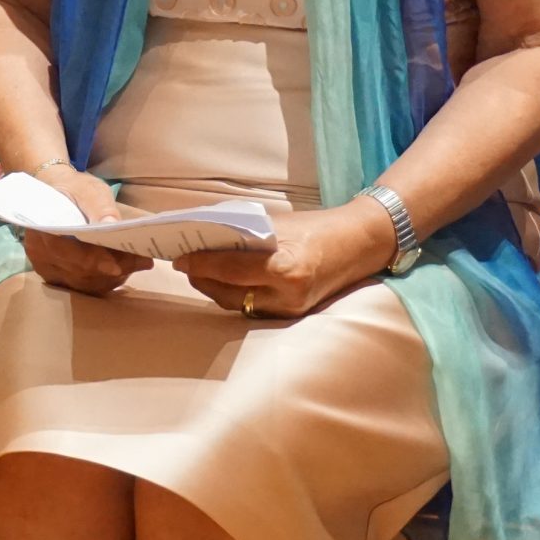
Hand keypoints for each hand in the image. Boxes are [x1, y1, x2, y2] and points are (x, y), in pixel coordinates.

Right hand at [19, 167, 152, 296]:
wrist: (58, 197)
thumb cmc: (75, 191)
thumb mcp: (89, 190)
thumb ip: (99, 207)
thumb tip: (111, 224)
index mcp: (40, 227)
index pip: (65, 251)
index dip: (92, 260)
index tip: (118, 266)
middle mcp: (38, 252)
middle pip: (78, 270)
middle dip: (112, 268)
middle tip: (142, 261)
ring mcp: (46, 268)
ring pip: (84, 283)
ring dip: (112, 276)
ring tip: (137, 263)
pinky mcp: (57, 278)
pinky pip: (84, 287)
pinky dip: (105, 281)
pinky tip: (122, 269)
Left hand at [175, 201, 396, 320]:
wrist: (360, 244)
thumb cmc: (316, 227)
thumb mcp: (278, 223)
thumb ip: (242, 232)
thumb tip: (203, 234)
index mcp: (286, 267)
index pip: (230, 269)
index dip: (201, 264)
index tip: (179, 257)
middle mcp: (288, 294)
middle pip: (229, 294)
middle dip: (202, 279)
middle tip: (183, 264)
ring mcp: (292, 309)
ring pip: (237, 305)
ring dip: (214, 289)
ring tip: (198, 271)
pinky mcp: (293, 315)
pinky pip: (253, 308)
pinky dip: (234, 294)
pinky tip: (222, 280)